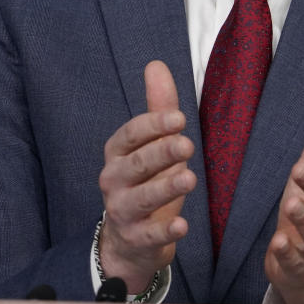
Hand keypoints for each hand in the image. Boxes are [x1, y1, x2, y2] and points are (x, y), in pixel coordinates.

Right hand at [97, 61, 195, 291]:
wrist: (129, 239)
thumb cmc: (145, 181)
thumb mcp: (152, 144)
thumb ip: (157, 108)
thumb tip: (156, 64)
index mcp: (118, 152)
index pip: (131, 134)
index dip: (153, 125)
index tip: (179, 118)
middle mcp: (114, 179)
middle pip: (137, 164)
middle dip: (161, 153)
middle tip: (187, 144)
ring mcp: (122, 211)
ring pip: (142, 198)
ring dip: (165, 188)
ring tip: (190, 179)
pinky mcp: (135, 238)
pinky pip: (149, 235)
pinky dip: (164, 231)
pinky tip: (182, 225)